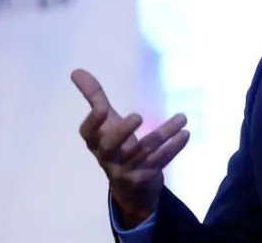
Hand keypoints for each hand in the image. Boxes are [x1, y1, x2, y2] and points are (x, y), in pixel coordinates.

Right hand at [71, 69, 189, 227]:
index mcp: (96, 142)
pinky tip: (185, 133)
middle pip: (110, 147)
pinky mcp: (145, 177)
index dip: (93, 122)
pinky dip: (174, 147)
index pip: (87, 133)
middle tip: (138, 116)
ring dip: (165, 132)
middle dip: (122, 131)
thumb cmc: (117, 147)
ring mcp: (126, 170)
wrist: (132, 190)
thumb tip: (76, 71)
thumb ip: (94, 97)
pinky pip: (160, 161)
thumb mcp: (107, 122)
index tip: (102, 107)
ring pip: (144, 151)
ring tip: (182, 117)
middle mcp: (108, 158)